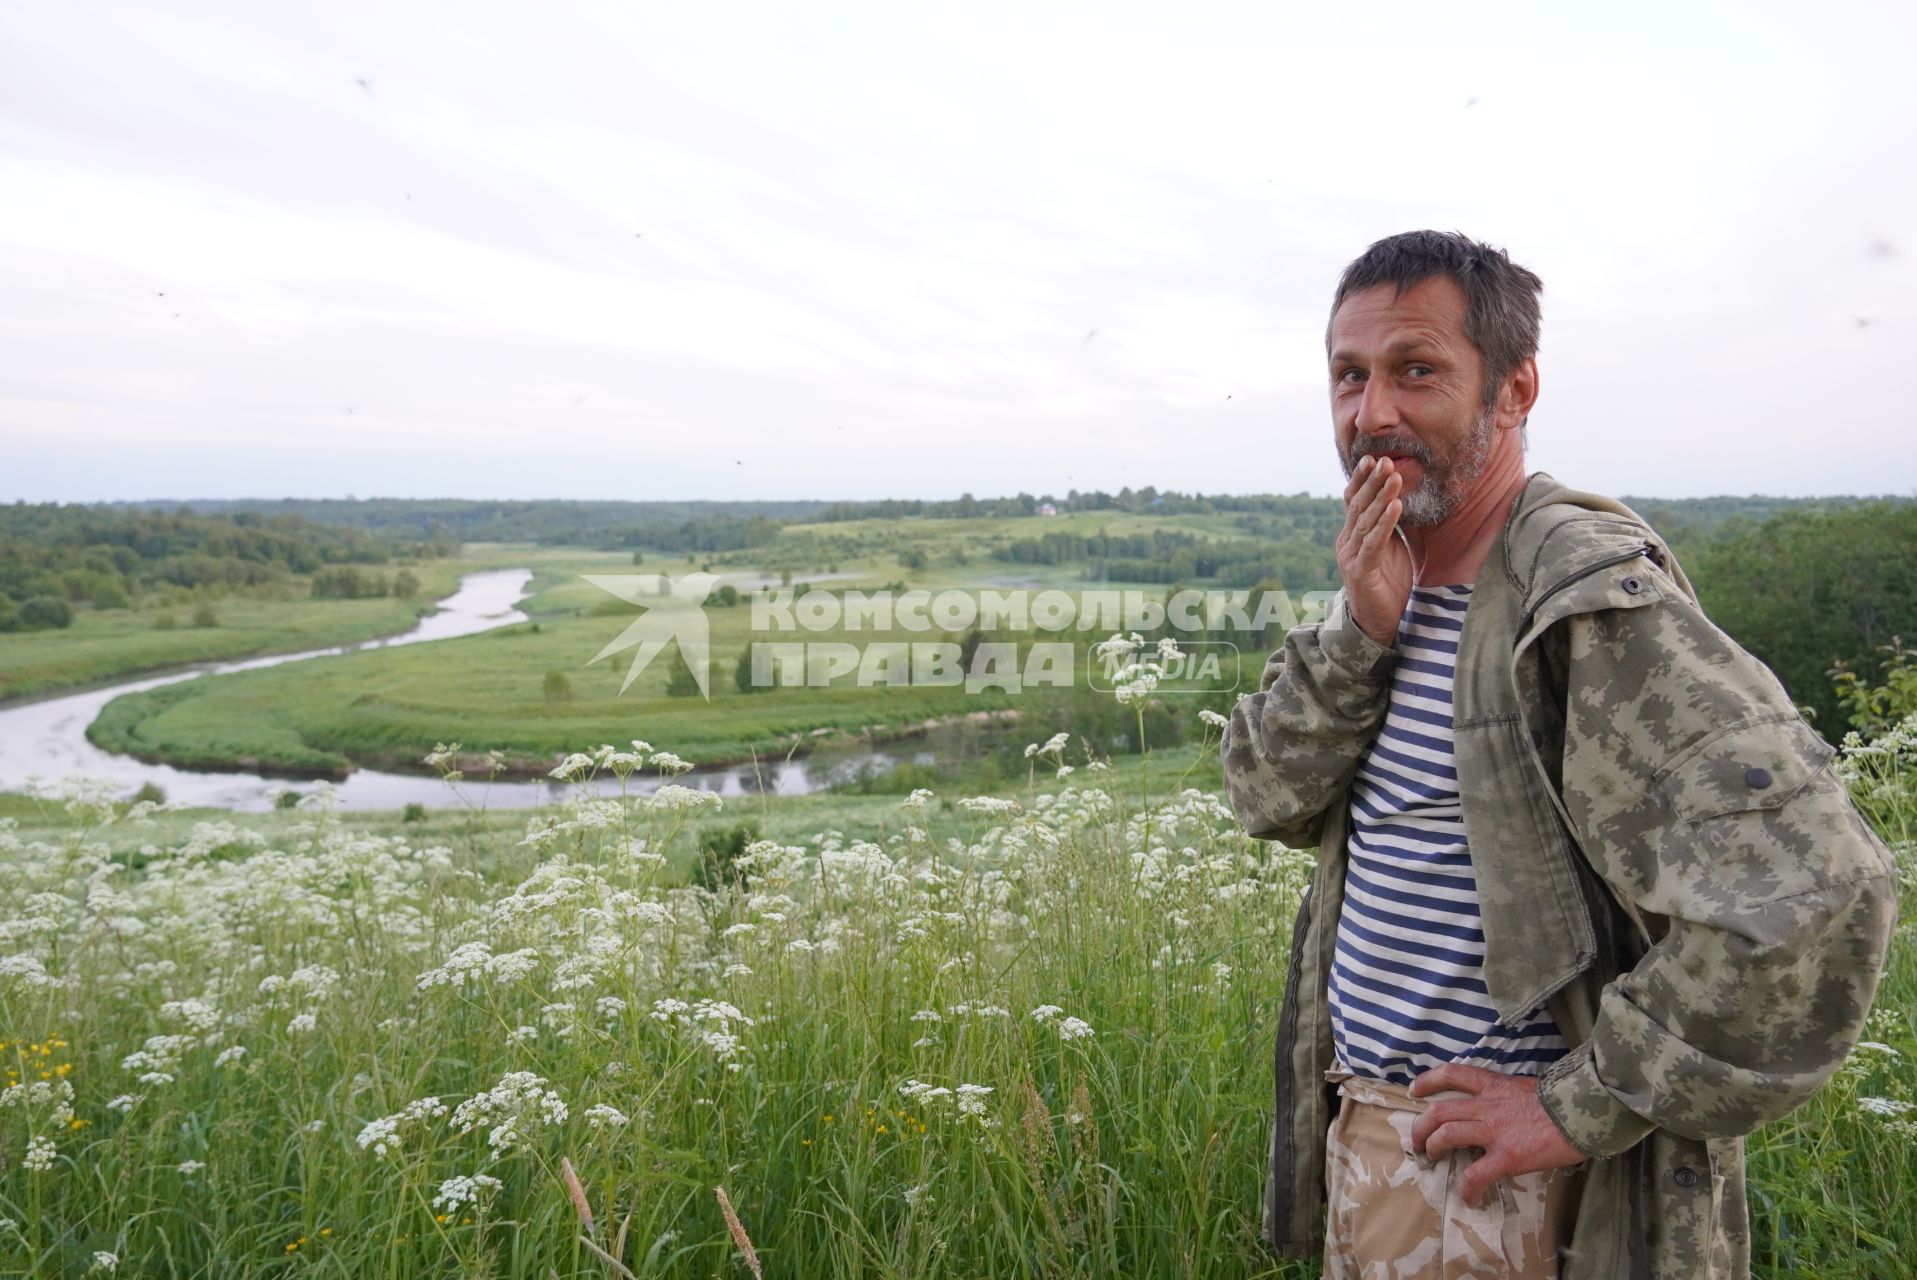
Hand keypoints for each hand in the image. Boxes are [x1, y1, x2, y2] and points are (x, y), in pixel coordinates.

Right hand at [1335, 456, 1412, 648]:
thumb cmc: (1386, 584)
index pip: (1354, 501)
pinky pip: (1374, 543)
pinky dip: (1385, 523)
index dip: (1362, 479)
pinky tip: (1396, 507)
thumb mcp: (1390, 548)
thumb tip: (1399, 498)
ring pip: (1366, 521)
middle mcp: (1346, 542)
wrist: (1376, 623)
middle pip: (1358, 506)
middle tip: (1384, 459)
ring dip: (1382, 497)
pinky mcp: (1360, 572)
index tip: (1373, 458)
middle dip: (1372, 481)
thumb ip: (1389, 526)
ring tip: (1394, 477)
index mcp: (1352, 535)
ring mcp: (1350, 556)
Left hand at [1408, 1063, 1586, 1206]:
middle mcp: (1487, 1105)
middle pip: (1439, 1111)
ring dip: (1433, 1148)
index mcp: (1493, 1086)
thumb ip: (1507, 1096)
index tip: (1415, 1091)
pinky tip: (1468, 1197)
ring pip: (1447, 1136)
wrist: (1584, 1111)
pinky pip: (1476, 1175)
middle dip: (1421, 1126)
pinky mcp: (1507, 1156)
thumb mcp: (1527, 1087)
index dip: (1428, 1081)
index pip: (1452, 1074)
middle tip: (1418, 1140)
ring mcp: (1494, 1131)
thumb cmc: (1563, 1100)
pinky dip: (1467, 1187)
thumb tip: (1505, 1106)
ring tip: (1431, 1159)